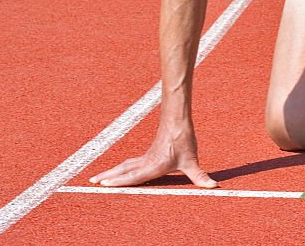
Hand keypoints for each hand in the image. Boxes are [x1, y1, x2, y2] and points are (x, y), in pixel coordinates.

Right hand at [89, 124, 216, 188]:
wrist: (178, 119)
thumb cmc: (183, 139)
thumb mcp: (192, 161)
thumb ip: (200, 176)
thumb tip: (213, 186)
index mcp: (153, 165)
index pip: (133, 176)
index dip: (119, 182)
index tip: (104, 185)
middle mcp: (146, 162)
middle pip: (122, 171)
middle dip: (107, 177)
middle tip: (91, 182)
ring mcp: (145, 157)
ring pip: (124, 165)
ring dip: (111, 172)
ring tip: (97, 178)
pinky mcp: (147, 153)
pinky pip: (130, 163)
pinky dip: (120, 169)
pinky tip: (118, 172)